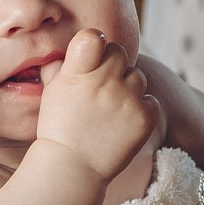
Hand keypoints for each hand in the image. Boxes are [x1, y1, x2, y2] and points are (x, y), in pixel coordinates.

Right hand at [35, 29, 158, 181]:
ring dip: (128, 87)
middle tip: (102, 86)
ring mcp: (126, 100)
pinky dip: (141, 109)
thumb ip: (62, 66)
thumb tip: (74, 47)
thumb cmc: (59, 128)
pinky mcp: (144, 118)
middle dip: (112, 64)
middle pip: (119, 52)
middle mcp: (103, 83)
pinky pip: (151, 100)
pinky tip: (124, 121)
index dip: (95, 41)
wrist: (72, 167)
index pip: (94, 37)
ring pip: (137, 76)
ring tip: (112, 107)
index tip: (93, 52)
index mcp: (77, 73)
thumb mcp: (52, 92)